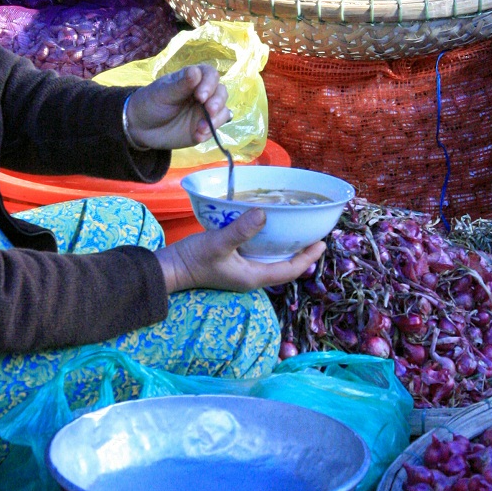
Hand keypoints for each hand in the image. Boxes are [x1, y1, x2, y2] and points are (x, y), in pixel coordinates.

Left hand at [125, 64, 229, 150]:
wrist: (140, 128)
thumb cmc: (150, 104)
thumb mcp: (162, 93)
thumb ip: (181, 85)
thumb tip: (196, 71)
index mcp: (192, 79)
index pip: (210, 75)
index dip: (209, 83)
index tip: (200, 96)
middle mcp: (202, 93)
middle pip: (221, 92)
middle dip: (217, 101)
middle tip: (209, 110)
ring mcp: (204, 111)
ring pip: (222, 111)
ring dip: (216, 119)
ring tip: (200, 128)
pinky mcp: (204, 127)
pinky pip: (215, 128)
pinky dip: (210, 132)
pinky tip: (197, 136)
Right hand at [157, 210, 324, 294]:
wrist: (169, 268)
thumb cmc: (193, 259)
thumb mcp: (218, 242)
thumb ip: (241, 230)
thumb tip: (264, 213)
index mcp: (253, 277)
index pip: (289, 271)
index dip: (308, 258)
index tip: (322, 243)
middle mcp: (251, 277)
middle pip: (284, 267)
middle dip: (301, 253)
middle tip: (313, 234)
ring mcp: (242, 271)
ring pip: (272, 261)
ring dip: (286, 248)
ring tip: (297, 230)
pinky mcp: (233, 263)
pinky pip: (259, 255)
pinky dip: (269, 244)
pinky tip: (268, 229)